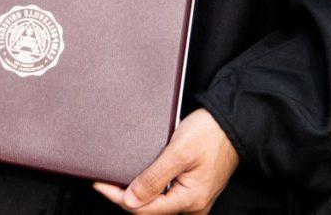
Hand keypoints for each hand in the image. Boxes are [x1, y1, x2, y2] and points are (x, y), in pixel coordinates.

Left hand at [93, 109, 238, 213]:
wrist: (231, 124)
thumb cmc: (209, 134)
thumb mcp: (178, 152)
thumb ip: (154, 178)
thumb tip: (130, 200)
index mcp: (189, 201)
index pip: (144, 208)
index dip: (118, 197)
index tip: (99, 184)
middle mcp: (192, 206)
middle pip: (150, 209)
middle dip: (125, 196)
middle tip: (103, 180)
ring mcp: (193, 199)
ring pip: (157, 203)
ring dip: (137, 192)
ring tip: (116, 179)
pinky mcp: (193, 190)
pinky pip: (166, 195)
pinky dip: (150, 188)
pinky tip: (138, 177)